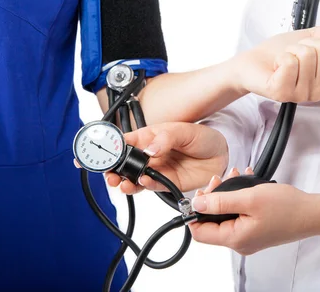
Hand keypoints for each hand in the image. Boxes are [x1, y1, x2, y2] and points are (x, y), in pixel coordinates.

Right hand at [104, 123, 228, 194]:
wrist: (220, 154)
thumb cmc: (202, 137)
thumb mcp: (185, 131)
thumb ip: (166, 138)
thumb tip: (150, 149)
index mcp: (149, 136)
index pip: (124, 141)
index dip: (109, 147)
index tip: (99, 153)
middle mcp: (148, 154)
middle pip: (123, 163)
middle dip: (112, 170)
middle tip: (110, 174)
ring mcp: (155, 169)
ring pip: (133, 178)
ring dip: (124, 181)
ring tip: (121, 183)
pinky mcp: (165, 182)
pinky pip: (150, 186)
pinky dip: (143, 186)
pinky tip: (143, 182)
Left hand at [189, 170, 319, 254]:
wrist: (312, 213)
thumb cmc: (287, 207)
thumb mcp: (249, 198)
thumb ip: (220, 201)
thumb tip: (197, 204)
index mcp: (235, 238)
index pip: (200, 233)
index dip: (195, 213)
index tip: (200, 194)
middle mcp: (240, 242)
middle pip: (212, 222)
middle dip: (213, 197)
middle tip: (220, 180)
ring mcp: (249, 236)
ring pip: (226, 216)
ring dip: (227, 194)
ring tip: (235, 176)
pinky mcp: (257, 229)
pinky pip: (240, 214)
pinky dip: (240, 198)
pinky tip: (246, 182)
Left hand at [232, 25, 319, 102]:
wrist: (252, 62)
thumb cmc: (280, 52)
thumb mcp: (309, 38)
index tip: (311, 46)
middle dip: (305, 44)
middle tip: (293, 54)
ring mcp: (302, 94)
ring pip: (307, 55)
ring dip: (291, 50)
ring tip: (284, 60)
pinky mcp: (283, 93)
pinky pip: (290, 63)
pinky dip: (281, 57)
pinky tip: (276, 67)